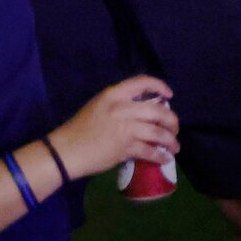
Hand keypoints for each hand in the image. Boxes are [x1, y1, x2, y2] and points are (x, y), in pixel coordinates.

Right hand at [54, 76, 179, 181]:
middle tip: (174, 129)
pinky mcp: (126, 147)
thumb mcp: (98, 106)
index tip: (169, 96)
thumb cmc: (80, 128)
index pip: (142, 82)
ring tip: (174, 146)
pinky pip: (150, 151)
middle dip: (172, 121)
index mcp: (114, 95)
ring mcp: (125, 128)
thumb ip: (120, 105)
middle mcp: (122, 108)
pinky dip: (160, 156)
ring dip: (170, 141)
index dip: (160, 86)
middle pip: (158, 112)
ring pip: (158, 133)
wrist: (66, 150)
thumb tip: (146, 111)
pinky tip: (165, 158)